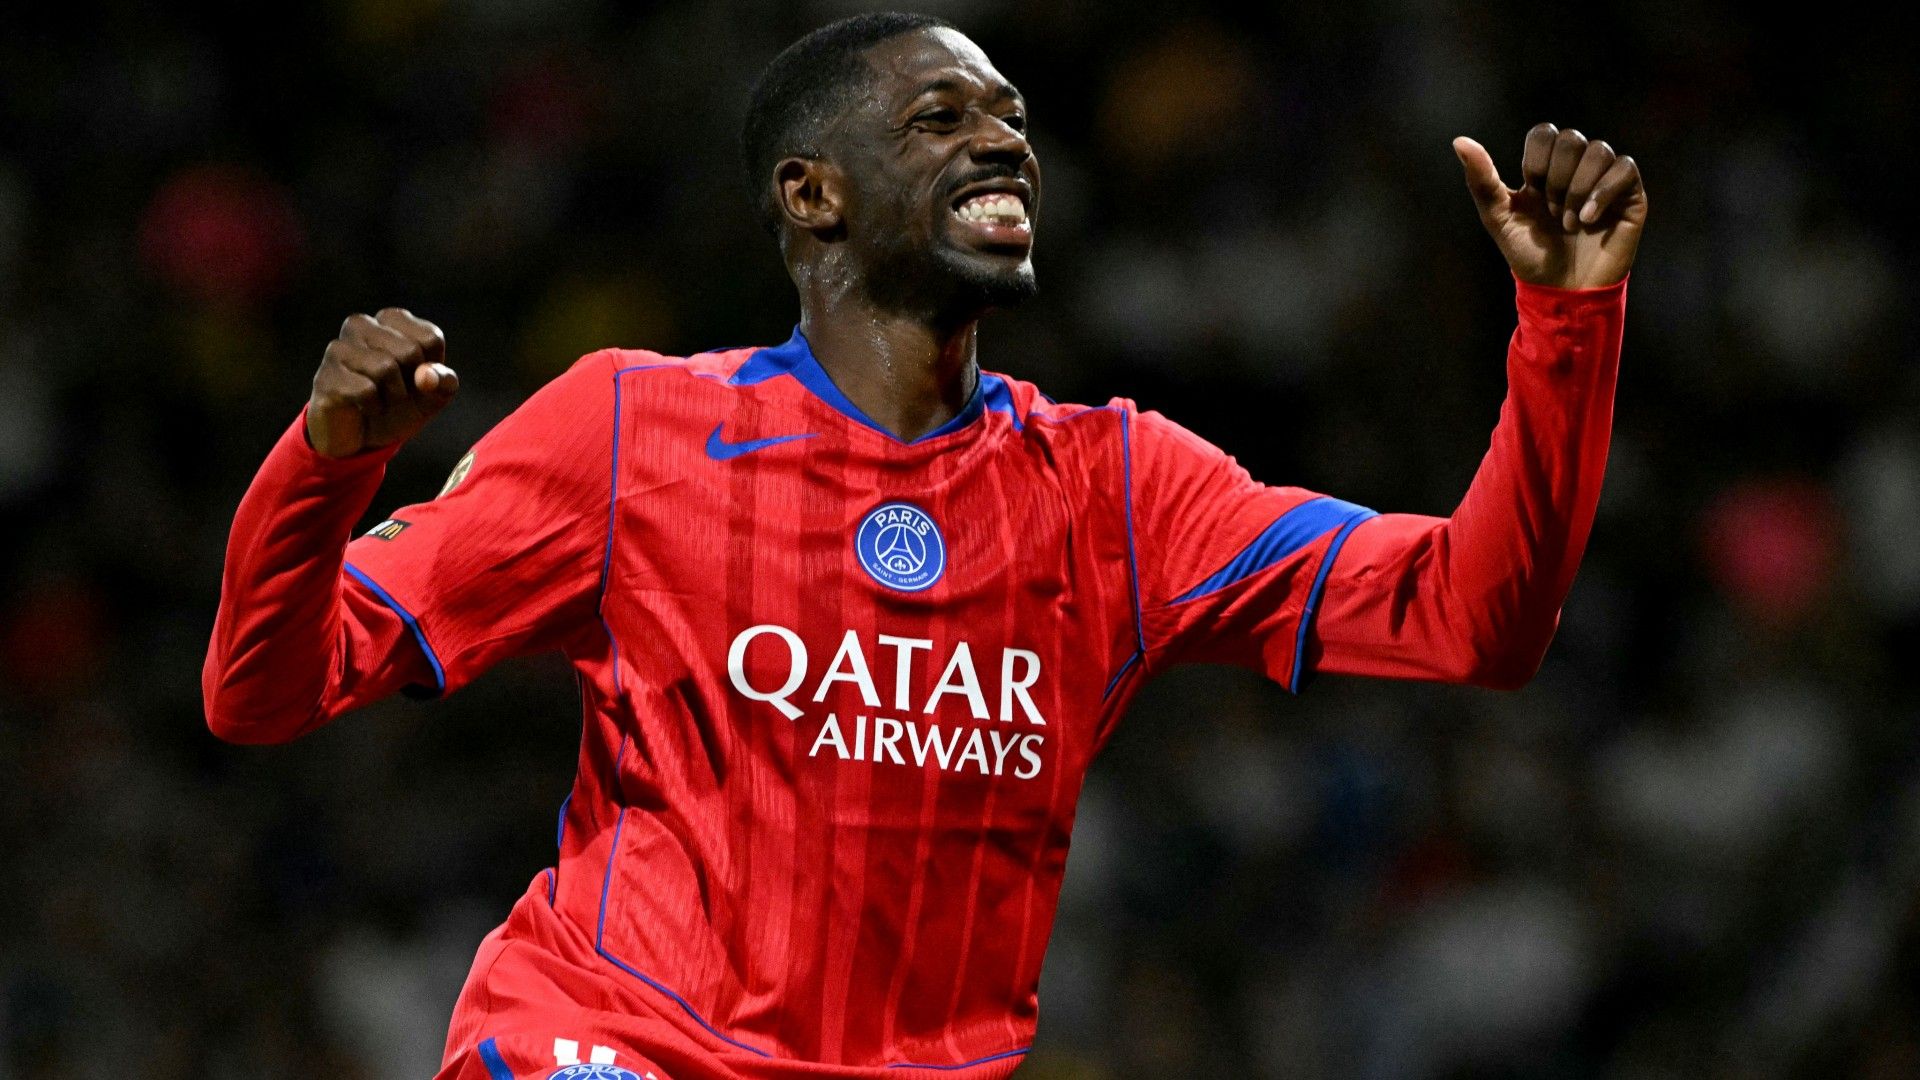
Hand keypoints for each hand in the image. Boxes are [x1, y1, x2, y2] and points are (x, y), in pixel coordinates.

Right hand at [306, 309, 457, 457]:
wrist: (362, 439)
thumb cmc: (399, 407)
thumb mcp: (434, 396)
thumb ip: (443, 382)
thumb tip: (426, 375)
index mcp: (391, 320)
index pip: (431, 337)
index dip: (431, 369)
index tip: (415, 378)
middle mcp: (361, 325)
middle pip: (409, 350)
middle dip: (411, 383)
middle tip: (396, 393)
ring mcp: (339, 348)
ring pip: (385, 367)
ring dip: (393, 396)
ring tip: (381, 400)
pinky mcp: (326, 375)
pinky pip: (365, 390)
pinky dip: (374, 407)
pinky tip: (363, 408)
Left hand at [1453, 124, 1645, 288]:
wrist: (1561, 291)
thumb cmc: (1530, 256)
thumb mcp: (1498, 218)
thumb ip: (1481, 180)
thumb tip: (1459, 141)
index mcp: (1545, 169)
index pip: (1544, 133)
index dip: (1535, 162)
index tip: (1531, 193)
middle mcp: (1577, 168)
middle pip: (1570, 139)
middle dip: (1556, 179)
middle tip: (1552, 212)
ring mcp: (1605, 180)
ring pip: (1598, 151)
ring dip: (1577, 189)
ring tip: (1569, 222)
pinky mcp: (1630, 195)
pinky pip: (1625, 168)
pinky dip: (1602, 192)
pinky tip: (1587, 220)